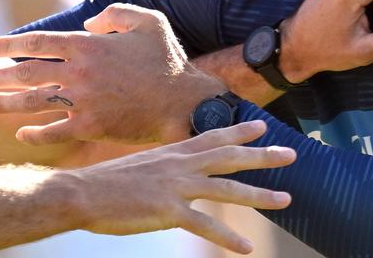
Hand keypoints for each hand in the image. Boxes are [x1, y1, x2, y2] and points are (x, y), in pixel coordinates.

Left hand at [0, 4, 224, 145]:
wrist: (184, 102)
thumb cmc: (167, 60)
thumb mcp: (147, 21)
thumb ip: (114, 14)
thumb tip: (87, 24)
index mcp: (88, 46)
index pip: (37, 43)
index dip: (9, 44)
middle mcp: (80, 73)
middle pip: (27, 74)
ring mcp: (84, 101)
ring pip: (34, 102)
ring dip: (6, 104)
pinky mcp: (92, 126)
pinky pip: (55, 131)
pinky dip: (35, 133)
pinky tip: (20, 133)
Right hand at [66, 120, 293, 253]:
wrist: (80, 193)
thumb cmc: (104, 183)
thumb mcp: (139, 166)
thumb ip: (161, 168)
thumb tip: (171, 174)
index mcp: (172, 152)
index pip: (212, 136)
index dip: (239, 131)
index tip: (262, 127)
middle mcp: (179, 164)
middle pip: (230, 157)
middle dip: (264, 156)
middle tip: (292, 154)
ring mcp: (176, 187)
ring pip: (228, 189)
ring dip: (260, 195)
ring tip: (286, 200)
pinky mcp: (169, 211)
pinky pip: (207, 226)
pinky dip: (229, 239)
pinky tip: (247, 249)